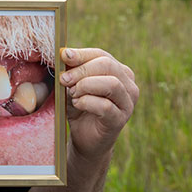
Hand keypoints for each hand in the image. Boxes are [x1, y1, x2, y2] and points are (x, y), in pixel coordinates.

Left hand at [59, 47, 138, 161]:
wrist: (84, 137)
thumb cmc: (79, 107)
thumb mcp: (73, 85)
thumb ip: (72, 70)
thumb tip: (66, 54)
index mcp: (118, 71)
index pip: (101, 55)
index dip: (81, 54)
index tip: (63, 56)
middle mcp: (128, 85)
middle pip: (107, 65)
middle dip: (81, 70)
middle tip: (64, 79)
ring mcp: (127, 103)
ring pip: (111, 84)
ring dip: (85, 86)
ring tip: (72, 93)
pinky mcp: (120, 119)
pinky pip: (105, 106)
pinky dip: (86, 102)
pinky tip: (77, 104)